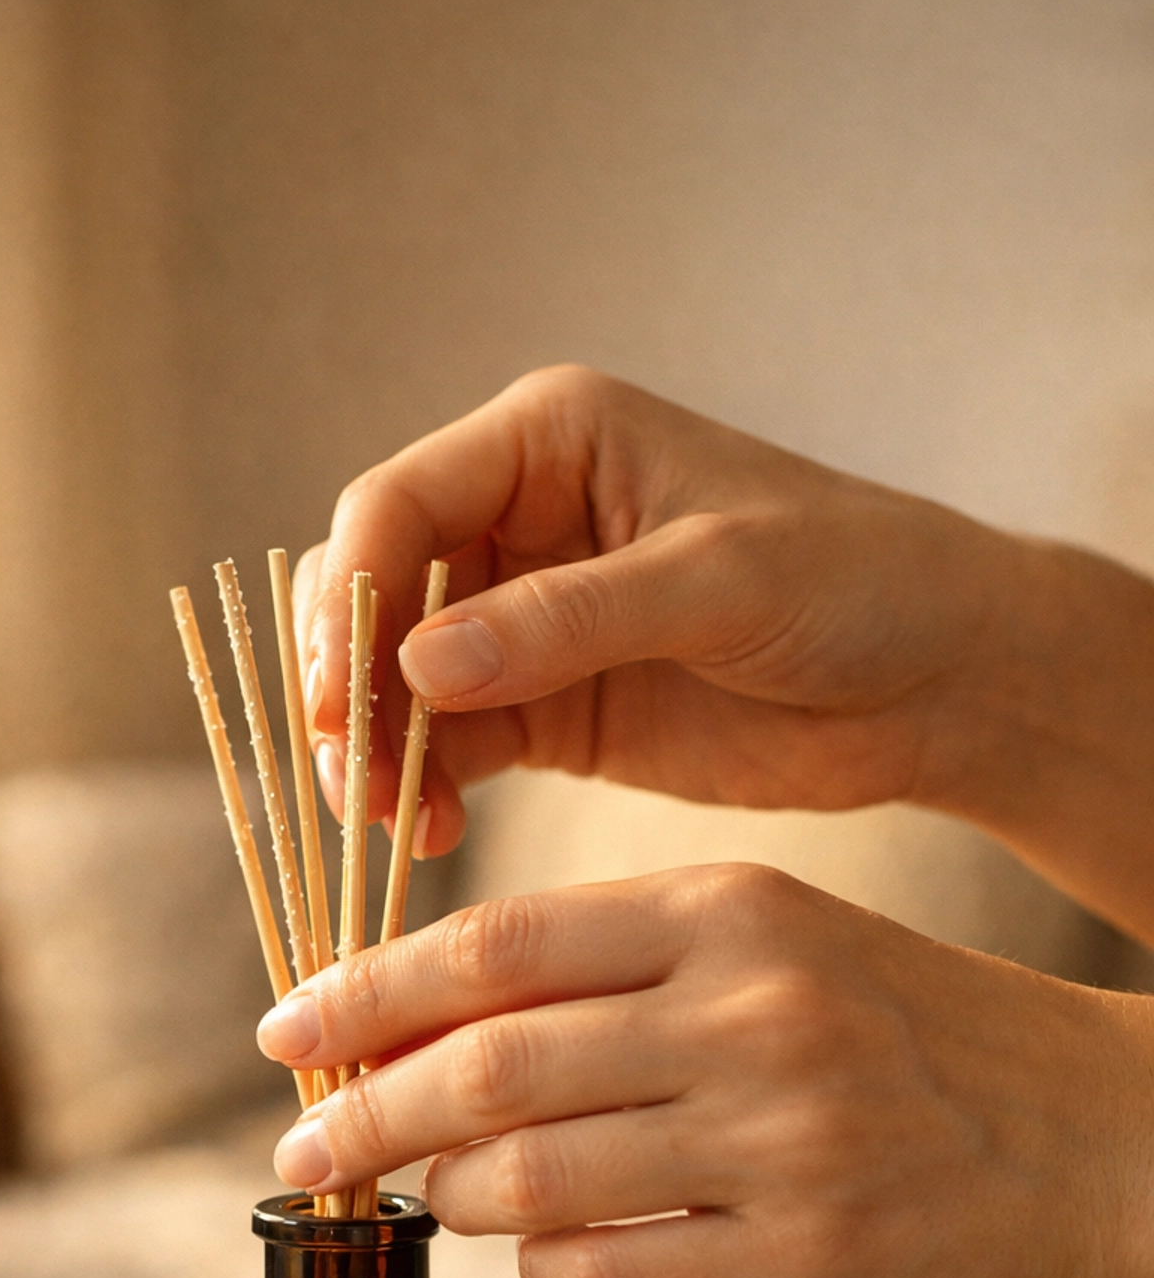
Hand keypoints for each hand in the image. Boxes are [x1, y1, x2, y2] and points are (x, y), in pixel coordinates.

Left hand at [256, 869, 1153, 1277]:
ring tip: (441, 1193)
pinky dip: (544, 1269)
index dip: (366, 993)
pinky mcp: (807, 1261)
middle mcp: (752, 1015)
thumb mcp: (772, 945)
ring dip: (455, 1195)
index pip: (496, 945)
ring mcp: (784, 1143)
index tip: (284, 1032)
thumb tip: (417, 1026)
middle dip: (364, 1112)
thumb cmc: (897, 1032)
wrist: (1090, 1133)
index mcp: (729, 913)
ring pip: (528, 1180)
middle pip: (486, 1068)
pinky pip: (604, 1277)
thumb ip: (610, 972)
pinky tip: (553, 1251)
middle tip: (302, 1146)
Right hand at [292, 366, 1153, 943]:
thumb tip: (420, 665)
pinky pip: (447, 745)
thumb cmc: (856, 583)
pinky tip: (426, 836)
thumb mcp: (720, 582)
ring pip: (395, 679)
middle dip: (346, 684)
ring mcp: (523, 621)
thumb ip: (571, 619)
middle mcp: (518, 520)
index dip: (349, 600)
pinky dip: (422, 789)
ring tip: (388, 825)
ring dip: (375, 750)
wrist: (941, 680)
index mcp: (549, 441)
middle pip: (373, 594)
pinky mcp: (544, 708)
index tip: (336, 699)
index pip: (398, 504)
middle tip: (349, 778)